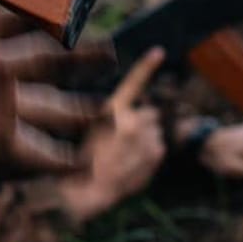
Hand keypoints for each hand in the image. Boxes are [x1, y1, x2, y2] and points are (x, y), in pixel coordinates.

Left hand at [0, 3, 103, 174]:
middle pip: (44, 61)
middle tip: (109, 52)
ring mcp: (1, 108)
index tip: (65, 13)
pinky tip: (85, 164)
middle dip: (76, 58)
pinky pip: (36, 150)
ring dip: (79, 111)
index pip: (9, 24)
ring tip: (111, 114)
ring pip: (50, 108)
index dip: (36, 16)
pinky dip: (60, 160)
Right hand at [57, 48, 166, 222]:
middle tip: (125, 142)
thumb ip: (118, 119)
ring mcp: (147, 136)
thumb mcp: (92, 130)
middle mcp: (132, 118)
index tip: (159, 52)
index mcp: (112, 109)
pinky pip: (158, 147)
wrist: (87, 190)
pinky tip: (132, 165)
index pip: (133, 82)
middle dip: (143, 123)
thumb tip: (144, 114)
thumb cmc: (82, 161)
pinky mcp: (156, 152)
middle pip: (149, 113)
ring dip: (147, 140)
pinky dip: (150, 155)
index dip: (147, 66)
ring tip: (126, 156)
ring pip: (155, 132)